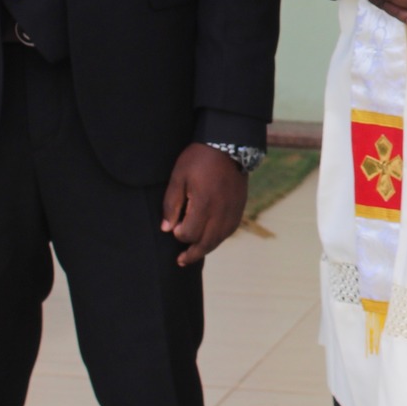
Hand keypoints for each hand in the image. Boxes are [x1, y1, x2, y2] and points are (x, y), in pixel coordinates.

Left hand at [161, 143, 249, 266]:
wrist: (229, 144)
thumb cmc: (199, 159)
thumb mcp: (178, 177)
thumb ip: (171, 204)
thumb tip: (167, 228)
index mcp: (204, 203)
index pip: (190, 233)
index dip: (179, 235)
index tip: (173, 229)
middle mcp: (221, 211)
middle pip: (207, 242)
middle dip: (192, 254)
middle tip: (181, 261)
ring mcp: (232, 210)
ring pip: (220, 238)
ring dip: (206, 248)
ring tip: (195, 254)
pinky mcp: (239, 207)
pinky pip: (230, 229)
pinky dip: (219, 238)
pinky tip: (211, 239)